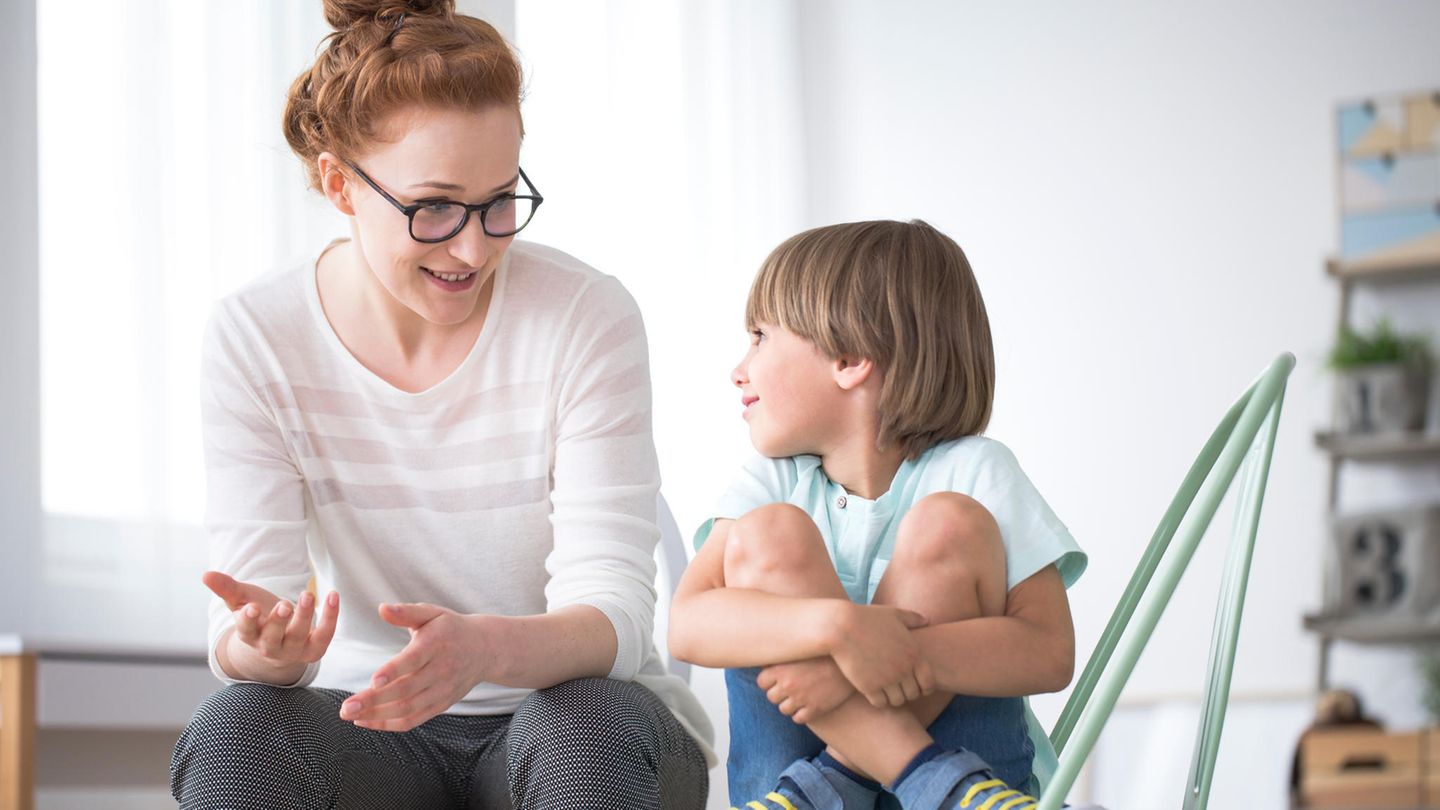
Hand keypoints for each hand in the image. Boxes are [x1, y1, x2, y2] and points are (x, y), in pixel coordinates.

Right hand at [203, 571, 338, 681]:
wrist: (281, 641)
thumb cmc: (260, 616)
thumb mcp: (243, 600)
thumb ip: (227, 588)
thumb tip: (205, 575)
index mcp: (249, 635)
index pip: (246, 630)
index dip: (248, 620)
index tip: (251, 608)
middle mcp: (269, 647)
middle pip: (272, 637)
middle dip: (278, 622)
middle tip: (285, 604)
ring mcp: (293, 650)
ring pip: (298, 636)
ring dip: (304, 616)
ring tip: (307, 594)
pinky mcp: (314, 649)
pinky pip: (324, 635)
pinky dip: (330, 617)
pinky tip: (333, 595)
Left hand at [340, 603, 487, 731]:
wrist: (485, 649)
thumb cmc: (450, 628)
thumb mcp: (432, 613)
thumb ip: (406, 612)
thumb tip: (382, 608)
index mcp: (436, 644)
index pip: (414, 660)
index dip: (394, 670)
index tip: (373, 680)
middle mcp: (441, 670)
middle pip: (406, 690)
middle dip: (374, 701)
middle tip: (346, 707)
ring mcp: (442, 691)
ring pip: (408, 709)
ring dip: (377, 715)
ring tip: (350, 716)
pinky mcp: (441, 705)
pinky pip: (414, 720)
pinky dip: (389, 724)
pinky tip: (366, 721)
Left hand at [758, 657, 855, 724]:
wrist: (850, 662)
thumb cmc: (824, 652)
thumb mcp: (801, 648)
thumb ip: (782, 652)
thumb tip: (764, 649)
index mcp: (781, 668)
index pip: (761, 682)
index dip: (769, 680)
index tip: (777, 676)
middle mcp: (789, 685)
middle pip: (771, 697)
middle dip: (779, 692)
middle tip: (791, 685)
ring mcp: (802, 698)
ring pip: (784, 709)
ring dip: (790, 704)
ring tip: (800, 695)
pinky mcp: (815, 709)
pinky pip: (799, 718)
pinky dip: (801, 713)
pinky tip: (808, 704)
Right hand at [829, 603, 933, 707]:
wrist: (840, 626)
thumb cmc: (866, 617)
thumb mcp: (892, 614)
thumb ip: (912, 618)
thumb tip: (927, 620)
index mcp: (913, 654)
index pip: (928, 682)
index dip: (924, 687)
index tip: (914, 685)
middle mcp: (903, 669)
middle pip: (913, 694)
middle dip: (906, 693)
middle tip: (896, 687)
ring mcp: (886, 680)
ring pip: (897, 701)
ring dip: (892, 698)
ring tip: (884, 690)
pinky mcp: (869, 687)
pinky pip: (880, 703)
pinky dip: (878, 700)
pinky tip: (872, 691)